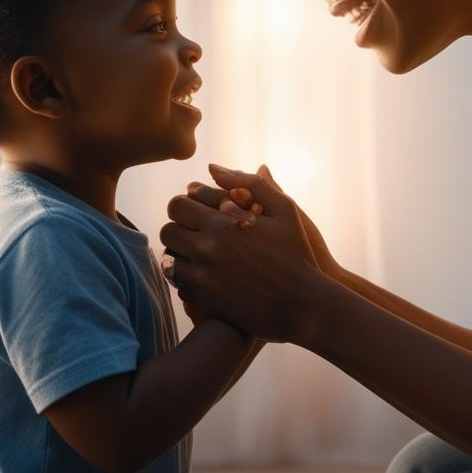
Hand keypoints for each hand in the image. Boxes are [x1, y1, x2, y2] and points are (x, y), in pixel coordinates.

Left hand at [161, 163, 331, 342]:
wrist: (303, 304)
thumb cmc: (297, 253)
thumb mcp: (284, 209)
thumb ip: (251, 183)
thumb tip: (213, 167)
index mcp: (223, 222)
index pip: (178, 205)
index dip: (186, 206)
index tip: (197, 212)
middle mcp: (207, 247)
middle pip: (168, 231)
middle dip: (180, 230)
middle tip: (195, 234)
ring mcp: (203, 276)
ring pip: (168, 259)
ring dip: (181, 254)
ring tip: (198, 254)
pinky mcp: (204, 300)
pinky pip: (178, 283)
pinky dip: (186, 278)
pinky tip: (205, 275)